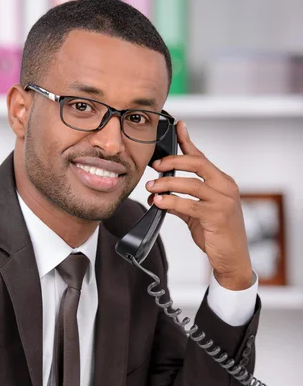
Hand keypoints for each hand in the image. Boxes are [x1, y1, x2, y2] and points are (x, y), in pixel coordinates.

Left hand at [146, 121, 252, 289]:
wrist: (232, 258)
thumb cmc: (217, 234)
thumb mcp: (197, 214)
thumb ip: (181, 201)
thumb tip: (158, 196)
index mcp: (222, 182)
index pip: (202, 157)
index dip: (188, 142)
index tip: (178, 127)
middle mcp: (225, 187)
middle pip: (197, 164)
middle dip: (173, 161)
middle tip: (155, 165)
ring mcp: (223, 201)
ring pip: (191, 183)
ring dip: (167, 184)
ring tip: (151, 187)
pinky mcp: (217, 216)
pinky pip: (190, 204)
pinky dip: (172, 202)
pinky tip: (159, 202)